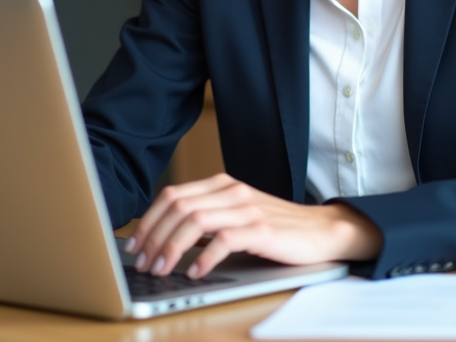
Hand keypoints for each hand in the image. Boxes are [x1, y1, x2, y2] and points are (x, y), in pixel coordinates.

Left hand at [124, 173, 382, 277]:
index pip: (173, 195)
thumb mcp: (237, 215)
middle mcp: (232, 191)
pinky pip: (224, 240)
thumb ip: (207, 217)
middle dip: (153, 237)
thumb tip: (164, 238)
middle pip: (178, 207)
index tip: (134, 244)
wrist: (321, 230)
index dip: (148, 220)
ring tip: (163, 269)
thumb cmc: (276, 228)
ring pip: (195, 221)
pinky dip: (204, 257)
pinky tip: (196, 271)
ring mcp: (247, 208)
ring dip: (172, 248)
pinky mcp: (262, 229)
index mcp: (222, 184)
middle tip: (143, 263)